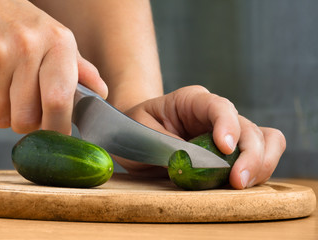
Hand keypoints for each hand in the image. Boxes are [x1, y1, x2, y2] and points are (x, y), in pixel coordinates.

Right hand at [0, 0, 107, 134]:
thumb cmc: (29, 28)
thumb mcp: (61, 41)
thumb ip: (82, 71)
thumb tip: (100, 95)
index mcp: (58, 44)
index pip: (58, 101)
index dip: (58, 127)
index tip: (58, 134)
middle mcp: (27, 47)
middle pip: (27, 119)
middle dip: (29, 124)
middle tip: (29, 110)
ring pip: (1, 119)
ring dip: (6, 117)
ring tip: (9, 95)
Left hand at [115, 86, 285, 188]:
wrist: (136, 133)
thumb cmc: (135, 128)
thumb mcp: (139, 131)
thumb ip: (166, 143)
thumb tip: (195, 162)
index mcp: (191, 100)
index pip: (218, 106)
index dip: (227, 125)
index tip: (225, 149)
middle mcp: (215, 114)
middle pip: (248, 127)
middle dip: (250, 155)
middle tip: (238, 181)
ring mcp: (227, 132)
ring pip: (264, 140)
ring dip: (260, 164)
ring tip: (241, 185)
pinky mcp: (232, 152)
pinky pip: (260, 156)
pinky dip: (258, 171)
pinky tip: (242, 184)